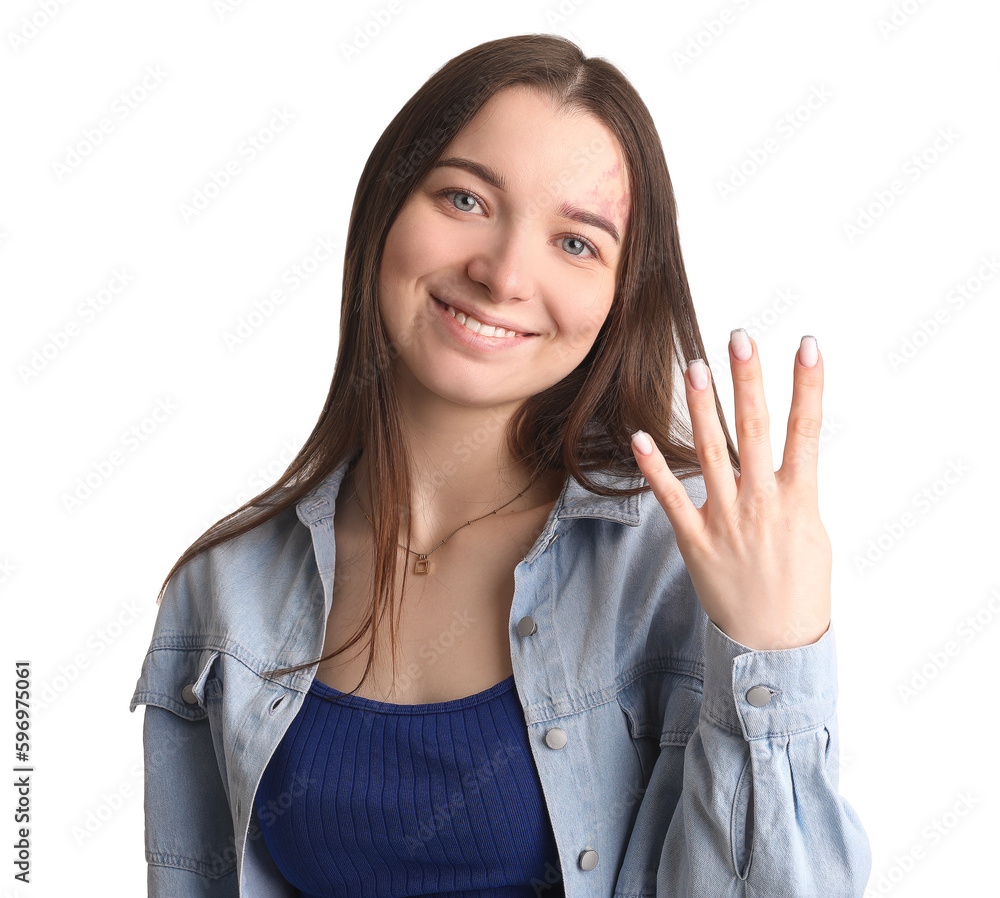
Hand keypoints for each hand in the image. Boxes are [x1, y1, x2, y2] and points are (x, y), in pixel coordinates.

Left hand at [630, 330, 830, 650]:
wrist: (776, 643)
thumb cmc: (800, 585)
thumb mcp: (813, 531)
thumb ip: (797, 488)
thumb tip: (787, 456)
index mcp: (800, 498)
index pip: (806, 430)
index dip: (808, 386)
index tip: (806, 345)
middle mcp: (762, 503)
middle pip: (755, 431)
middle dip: (748, 382)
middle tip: (739, 339)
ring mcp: (727, 520)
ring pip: (711, 454)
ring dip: (702, 408)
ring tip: (694, 366)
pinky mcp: (696, 541)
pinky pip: (672, 498)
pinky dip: (654, 468)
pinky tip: (639, 437)